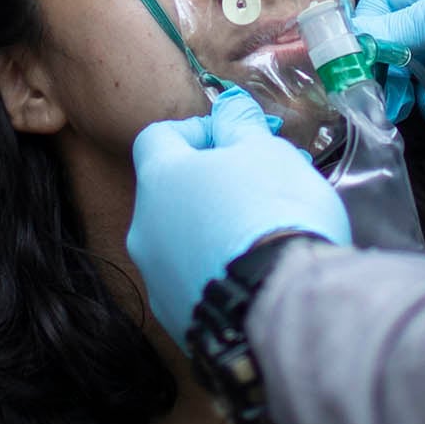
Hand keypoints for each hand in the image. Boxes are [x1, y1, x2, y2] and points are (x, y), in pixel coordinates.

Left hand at [127, 87, 350, 338]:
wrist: (279, 305)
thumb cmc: (271, 213)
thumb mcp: (265, 152)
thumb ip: (240, 125)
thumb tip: (229, 106)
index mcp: (159, 180)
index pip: (159, 137)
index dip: (196, 131)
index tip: (232, 139)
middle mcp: (145, 229)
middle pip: (171, 193)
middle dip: (212, 184)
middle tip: (260, 187)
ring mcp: (156, 279)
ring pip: (181, 241)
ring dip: (214, 230)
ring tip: (264, 234)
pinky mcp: (176, 318)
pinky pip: (194, 283)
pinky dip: (217, 273)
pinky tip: (255, 274)